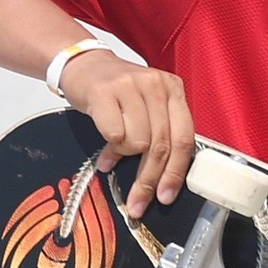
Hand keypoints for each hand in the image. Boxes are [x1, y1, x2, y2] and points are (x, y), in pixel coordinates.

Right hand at [57, 51, 194, 217]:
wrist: (84, 65)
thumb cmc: (118, 91)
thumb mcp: (148, 105)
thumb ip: (160, 134)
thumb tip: (161, 181)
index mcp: (174, 90)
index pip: (184, 138)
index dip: (176, 172)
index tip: (166, 196)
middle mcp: (156, 85)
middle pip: (161, 146)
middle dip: (148, 180)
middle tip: (136, 202)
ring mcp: (131, 86)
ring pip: (137, 142)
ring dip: (125, 154)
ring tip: (116, 146)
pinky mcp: (104, 91)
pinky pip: (114, 134)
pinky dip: (109, 145)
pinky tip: (105, 141)